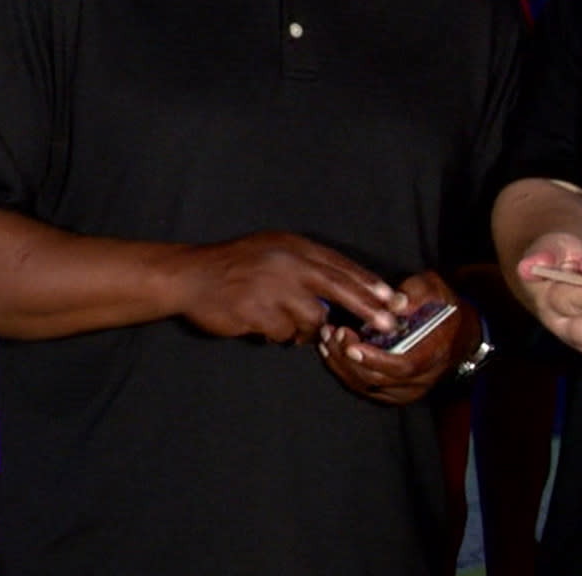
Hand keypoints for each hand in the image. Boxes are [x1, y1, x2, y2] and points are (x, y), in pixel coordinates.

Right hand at [168, 231, 399, 344]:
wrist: (191, 275)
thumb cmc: (237, 264)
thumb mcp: (275, 250)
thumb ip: (307, 265)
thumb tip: (346, 290)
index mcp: (293, 247)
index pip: (340, 265)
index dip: (367, 283)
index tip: (390, 298)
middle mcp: (286, 264)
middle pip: (339, 288)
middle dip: (367, 307)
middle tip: (388, 322)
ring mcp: (271, 288)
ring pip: (311, 318)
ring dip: (304, 328)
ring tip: (283, 320)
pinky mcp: (256, 312)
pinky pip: (283, 333)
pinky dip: (278, 334)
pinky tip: (261, 322)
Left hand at [319, 271, 473, 404]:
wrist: (459, 334)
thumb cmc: (443, 309)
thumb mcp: (436, 289)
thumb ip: (417, 292)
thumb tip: (395, 303)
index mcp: (435, 352)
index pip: (403, 365)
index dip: (375, 358)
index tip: (351, 344)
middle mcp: (422, 378)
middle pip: (379, 380)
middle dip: (348, 359)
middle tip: (331, 333)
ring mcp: (408, 389)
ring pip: (368, 387)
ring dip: (341, 365)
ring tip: (326, 339)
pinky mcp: (395, 392)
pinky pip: (365, 389)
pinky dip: (345, 372)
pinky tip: (332, 352)